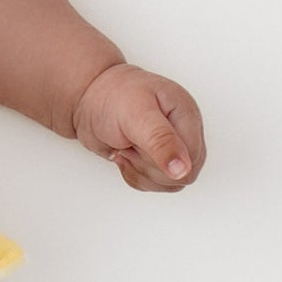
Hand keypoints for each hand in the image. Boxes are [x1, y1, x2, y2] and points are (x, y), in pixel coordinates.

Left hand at [72, 63, 205, 192]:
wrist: (89, 97)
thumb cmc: (112, 97)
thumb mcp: (136, 115)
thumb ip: (162, 141)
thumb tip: (183, 169)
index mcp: (186, 116)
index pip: (192, 160)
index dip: (164, 161)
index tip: (140, 144)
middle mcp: (182, 133)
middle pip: (182, 175)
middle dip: (149, 166)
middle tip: (131, 143)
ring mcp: (170, 148)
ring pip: (168, 183)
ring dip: (139, 171)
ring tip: (127, 146)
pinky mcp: (155, 159)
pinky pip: (152, 184)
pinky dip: (133, 175)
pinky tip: (124, 154)